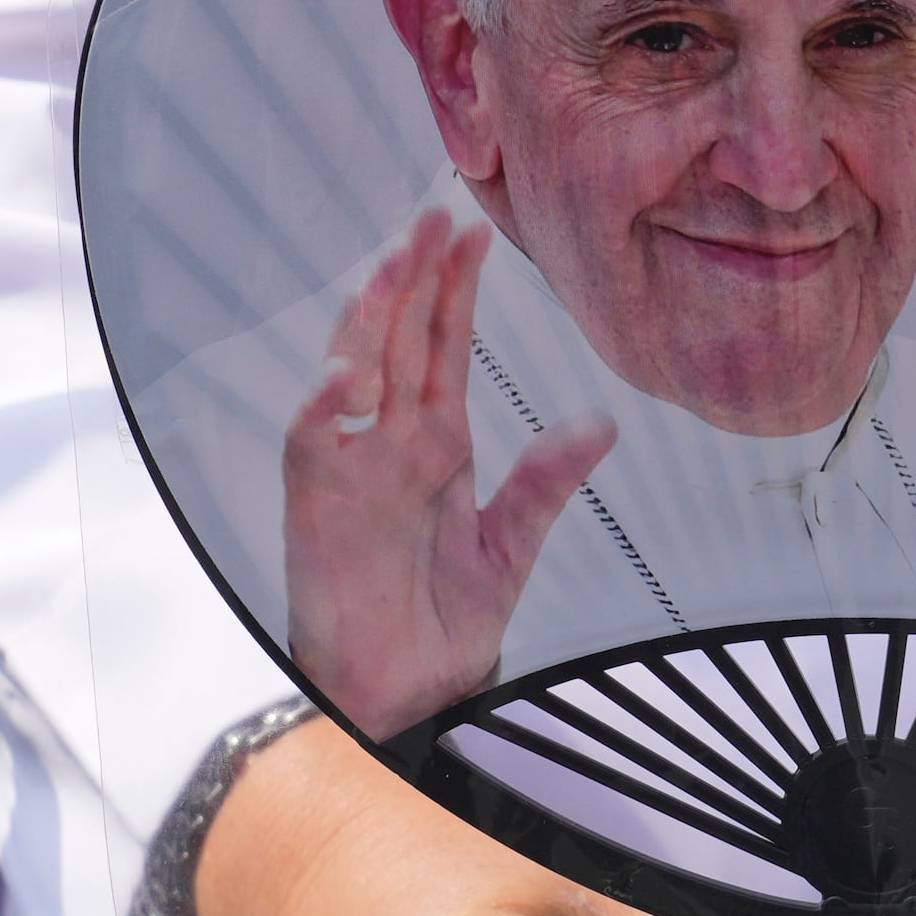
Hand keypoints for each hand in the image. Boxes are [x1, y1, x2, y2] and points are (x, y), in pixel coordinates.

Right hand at [284, 210, 611, 735]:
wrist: (408, 698)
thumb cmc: (444, 624)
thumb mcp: (511, 549)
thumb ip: (545, 484)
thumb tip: (601, 420)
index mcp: (437, 443)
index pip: (443, 348)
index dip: (455, 290)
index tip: (476, 231)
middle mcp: (389, 443)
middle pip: (398, 342)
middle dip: (415, 279)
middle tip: (435, 216)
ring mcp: (350, 469)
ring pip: (354, 371)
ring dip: (371, 319)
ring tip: (395, 265)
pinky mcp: (315, 507)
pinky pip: (314, 445)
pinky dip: (324, 408)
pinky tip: (345, 373)